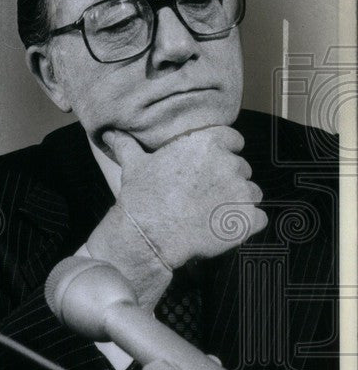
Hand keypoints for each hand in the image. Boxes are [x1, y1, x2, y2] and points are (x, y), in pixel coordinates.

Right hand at [87, 126, 266, 305]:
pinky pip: (258, 219)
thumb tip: (112, 133)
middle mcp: (229, 163)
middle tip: (203, 196)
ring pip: (251, 193)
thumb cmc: (141, 198)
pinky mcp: (247, 219)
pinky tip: (221, 228)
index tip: (208, 169)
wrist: (148, 235)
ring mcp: (241, 192)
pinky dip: (244, 224)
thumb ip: (129, 145)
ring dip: (236, 202)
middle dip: (227, 180)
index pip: (233, 140)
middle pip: (241, 168)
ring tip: (211, 213)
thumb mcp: (134, 165)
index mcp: (207, 142)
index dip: (222, 154)